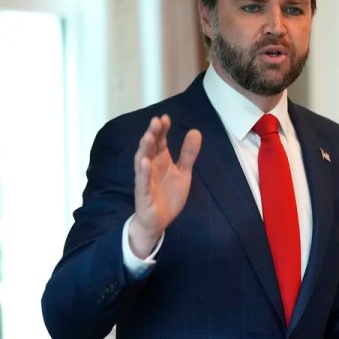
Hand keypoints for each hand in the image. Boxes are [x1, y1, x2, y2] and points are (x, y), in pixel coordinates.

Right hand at [129, 115, 201, 256]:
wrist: (159, 221)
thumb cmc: (168, 195)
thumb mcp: (183, 173)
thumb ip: (188, 154)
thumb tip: (196, 131)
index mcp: (161, 160)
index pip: (160, 141)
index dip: (162, 130)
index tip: (165, 118)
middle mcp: (151, 167)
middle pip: (150, 147)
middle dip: (152, 134)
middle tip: (156, 121)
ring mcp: (145, 179)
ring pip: (142, 161)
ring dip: (144, 149)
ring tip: (148, 137)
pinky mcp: (143, 194)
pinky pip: (142, 182)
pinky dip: (143, 172)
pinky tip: (145, 162)